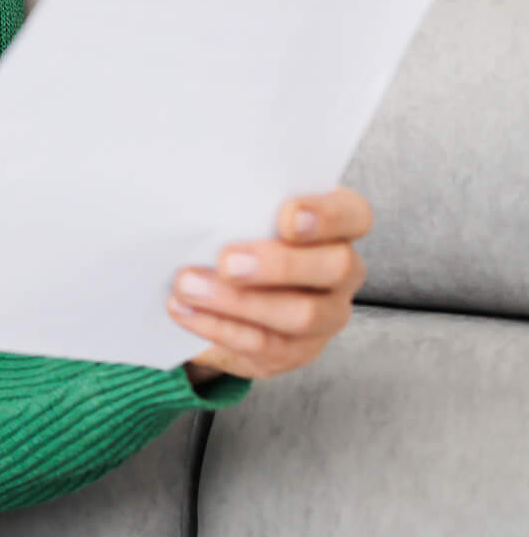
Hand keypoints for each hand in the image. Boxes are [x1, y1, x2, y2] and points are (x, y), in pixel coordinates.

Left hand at [167, 186, 371, 385]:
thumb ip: (237, 202)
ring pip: (301, 314)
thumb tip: (197, 186)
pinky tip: (184, 310)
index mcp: (335, 226)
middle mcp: (342, 271)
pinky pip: (264, 343)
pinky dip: (219, 325)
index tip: (286, 217)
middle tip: (226, 260)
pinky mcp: (295, 349)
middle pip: (336, 267)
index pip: (353, 215)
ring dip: (238, 301)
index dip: (328, 216)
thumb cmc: (235, 235)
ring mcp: (326, 315)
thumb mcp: (240, 213)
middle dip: (280, 264)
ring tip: (187, 285)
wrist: (221, 296)